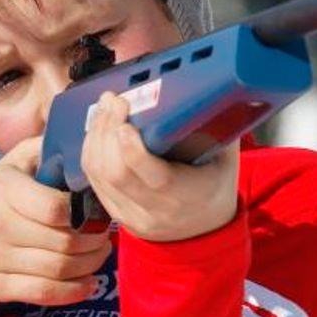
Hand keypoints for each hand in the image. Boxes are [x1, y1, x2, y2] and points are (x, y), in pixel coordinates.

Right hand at [0, 137, 112, 304]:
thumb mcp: (11, 163)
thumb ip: (46, 148)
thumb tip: (87, 136)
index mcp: (3, 190)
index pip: (56, 209)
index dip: (84, 214)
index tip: (96, 213)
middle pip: (63, 243)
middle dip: (95, 243)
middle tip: (105, 237)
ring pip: (57, 270)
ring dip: (90, 266)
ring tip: (98, 255)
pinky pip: (43, 293)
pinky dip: (73, 291)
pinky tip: (88, 283)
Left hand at [79, 93, 239, 241]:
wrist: (203, 229)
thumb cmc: (213, 187)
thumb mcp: (225, 160)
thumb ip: (216, 127)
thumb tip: (208, 87)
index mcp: (187, 196)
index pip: (155, 178)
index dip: (133, 150)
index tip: (125, 122)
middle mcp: (155, 210)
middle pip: (116, 173)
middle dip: (107, 131)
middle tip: (113, 101)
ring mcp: (131, 214)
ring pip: (98, 175)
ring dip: (95, 136)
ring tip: (104, 108)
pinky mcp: (114, 212)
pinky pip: (93, 180)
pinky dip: (91, 150)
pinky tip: (97, 129)